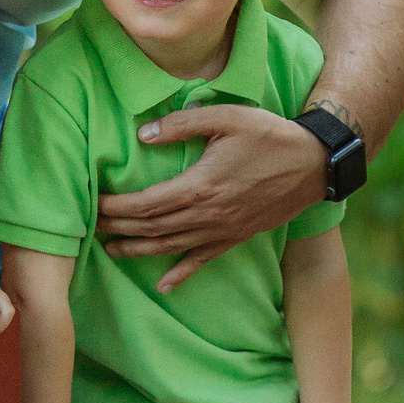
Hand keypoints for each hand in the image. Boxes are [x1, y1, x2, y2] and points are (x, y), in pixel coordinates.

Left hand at [97, 105, 325, 291]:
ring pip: (170, 248)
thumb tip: (141, 134)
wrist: (314, 164)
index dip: (115, 208)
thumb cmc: (269, 135)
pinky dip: (181, 274)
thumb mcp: (225, 117)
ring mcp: (222, 231)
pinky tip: (164, 285)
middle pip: (151, 228)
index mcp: (199, 186)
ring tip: (110, 249)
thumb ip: (180, 125)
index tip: (92, 204)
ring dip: (137, 251)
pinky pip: (202, 261)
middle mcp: (207, 215)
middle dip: (117, 227)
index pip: (144, 205)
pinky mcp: (236, 237)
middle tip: (89, 225)